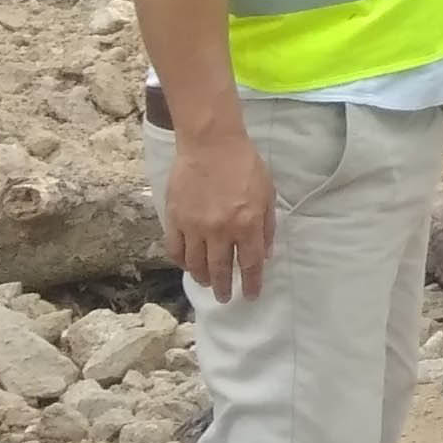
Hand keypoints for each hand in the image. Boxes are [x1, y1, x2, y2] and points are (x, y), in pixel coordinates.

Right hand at [161, 127, 275, 302]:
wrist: (210, 144)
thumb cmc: (244, 165)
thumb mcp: (267, 193)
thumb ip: (267, 225)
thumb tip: (266, 253)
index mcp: (247, 223)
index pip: (249, 263)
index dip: (251, 283)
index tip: (250, 296)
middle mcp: (220, 230)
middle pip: (220, 269)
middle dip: (224, 288)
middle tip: (225, 298)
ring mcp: (195, 226)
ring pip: (196, 264)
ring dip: (202, 278)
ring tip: (207, 283)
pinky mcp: (175, 219)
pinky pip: (176, 250)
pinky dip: (182, 262)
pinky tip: (187, 265)